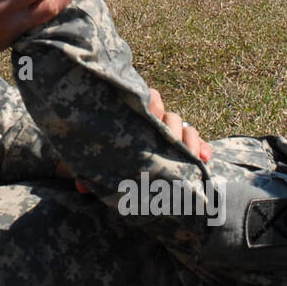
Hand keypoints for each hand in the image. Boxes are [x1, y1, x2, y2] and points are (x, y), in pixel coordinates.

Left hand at [64, 86, 209, 193]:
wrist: (114, 161)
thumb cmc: (101, 154)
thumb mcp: (93, 160)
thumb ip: (86, 169)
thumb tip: (81, 186)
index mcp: (133, 115)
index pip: (147, 100)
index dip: (151, 104)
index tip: (152, 114)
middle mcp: (154, 121)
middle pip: (169, 115)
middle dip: (172, 127)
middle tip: (171, 140)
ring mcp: (170, 133)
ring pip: (185, 129)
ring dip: (191, 141)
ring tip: (194, 156)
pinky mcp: (182, 147)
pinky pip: (198, 145)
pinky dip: (203, 149)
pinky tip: (205, 160)